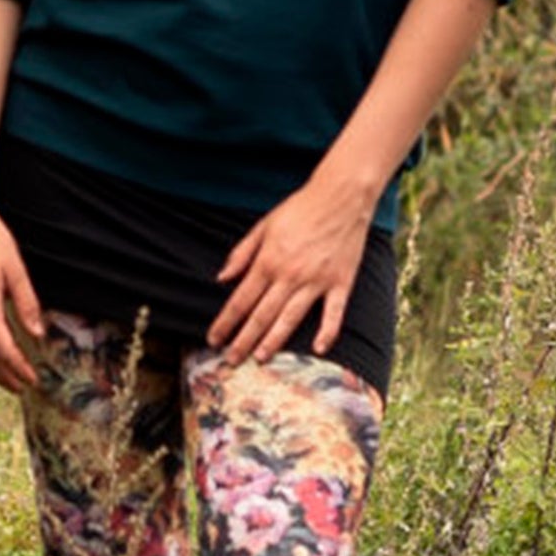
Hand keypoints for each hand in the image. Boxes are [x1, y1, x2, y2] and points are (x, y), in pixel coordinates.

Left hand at [209, 178, 373, 365]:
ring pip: (290, 318)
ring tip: (259, 359)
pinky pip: (334, 313)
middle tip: (230, 360)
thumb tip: (222, 278)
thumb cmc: (301, 208)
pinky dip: (327, 332)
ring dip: (273, 341)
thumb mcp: (264, 225)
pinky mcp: (340, 282)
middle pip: (261, 315)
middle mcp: (290, 274)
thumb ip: (242, 253)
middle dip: (243, 340)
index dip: (225, 322)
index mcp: (269, 260)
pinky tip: (318, 349)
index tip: (214, 339)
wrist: (341, 195)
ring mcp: (316, 280)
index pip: (240, 300)